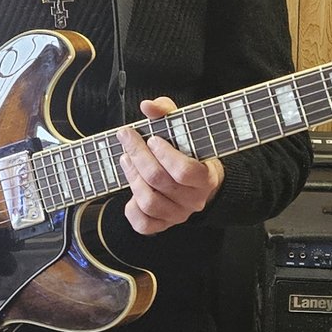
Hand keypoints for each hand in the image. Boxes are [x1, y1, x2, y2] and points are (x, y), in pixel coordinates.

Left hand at [117, 97, 224, 234]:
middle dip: (139, 156)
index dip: (164, 154)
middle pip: (160, 181)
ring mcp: (177, 215)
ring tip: (126, 159)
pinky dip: (131, 207)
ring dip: (132, 176)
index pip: (184, 171)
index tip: (152, 138)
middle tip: (128, 138)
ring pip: (149, 201)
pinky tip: (132, 185)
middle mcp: (194, 200)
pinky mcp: (162, 225)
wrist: (200, 181)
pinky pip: (143, 224)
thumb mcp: (184, 128)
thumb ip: (167, 113)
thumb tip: (147, 106)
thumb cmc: (189, 151)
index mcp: (206, 178)